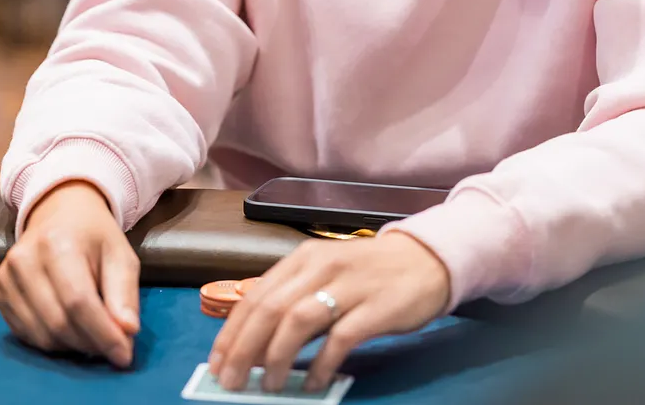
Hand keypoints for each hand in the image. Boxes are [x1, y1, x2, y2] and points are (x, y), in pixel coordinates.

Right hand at [0, 181, 139, 367]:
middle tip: (113, 347)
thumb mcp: (120, 255)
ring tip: (93, 335)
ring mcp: (5, 278)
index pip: (78, 302)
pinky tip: (70, 329)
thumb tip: (127, 332)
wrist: (59, 214)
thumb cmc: (94, 237)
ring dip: (73, 346)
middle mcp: (24, 260)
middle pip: (58, 323)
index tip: (123, 356)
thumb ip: (124, 293)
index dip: (102, 334)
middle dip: (90, 343)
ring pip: (41, 335)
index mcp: (57, 243)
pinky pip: (26, 335)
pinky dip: (53, 342)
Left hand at [208, 232, 450, 393]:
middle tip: (231, 381)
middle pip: (270, 309)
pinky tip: (312, 382)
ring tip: (268, 385)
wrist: (426, 260)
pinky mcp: (376, 306)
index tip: (217, 363)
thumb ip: (294, 301)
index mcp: (304, 258)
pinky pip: (340, 338)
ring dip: (276, 357)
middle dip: (244, 349)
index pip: (255, 295)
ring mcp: (349, 285)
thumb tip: (254, 344)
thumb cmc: (368, 273)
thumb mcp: (325, 276)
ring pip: (298, 320)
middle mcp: (322, 266)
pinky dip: (321, 363)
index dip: (232, 332)